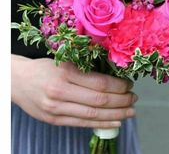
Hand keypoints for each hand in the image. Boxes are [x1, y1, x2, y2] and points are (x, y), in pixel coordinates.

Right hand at [11, 55, 137, 127]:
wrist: (17, 80)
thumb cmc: (43, 68)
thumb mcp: (64, 62)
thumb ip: (85, 71)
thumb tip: (112, 79)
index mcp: (65, 73)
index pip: (100, 83)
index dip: (119, 86)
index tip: (129, 85)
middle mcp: (61, 92)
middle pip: (100, 100)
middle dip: (122, 101)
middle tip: (133, 98)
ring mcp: (56, 109)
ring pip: (93, 114)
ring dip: (116, 114)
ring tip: (130, 112)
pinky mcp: (54, 120)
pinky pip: (82, 123)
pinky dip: (101, 123)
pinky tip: (115, 122)